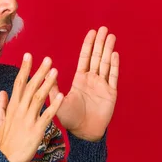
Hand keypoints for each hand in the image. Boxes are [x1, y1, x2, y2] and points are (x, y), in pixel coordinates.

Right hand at [0, 53, 63, 161]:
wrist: (6, 160)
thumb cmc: (3, 142)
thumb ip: (0, 106)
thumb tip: (2, 92)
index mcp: (12, 107)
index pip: (18, 83)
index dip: (24, 69)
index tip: (29, 55)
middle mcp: (20, 110)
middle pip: (30, 86)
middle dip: (38, 71)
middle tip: (47, 58)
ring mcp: (28, 120)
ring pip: (38, 97)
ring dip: (47, 84)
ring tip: (55, 71)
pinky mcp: (37, 130)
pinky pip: (47, 115)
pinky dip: (54, 105)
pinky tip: (61, 96)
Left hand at [49, 26, 118, 141]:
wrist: (83, 133)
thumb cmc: (69, 119)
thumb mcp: (57, 101)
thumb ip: (53, 87)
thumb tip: (47, 71)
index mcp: (80, 79)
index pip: (85, 58)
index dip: (88, 45)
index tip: (92, 32)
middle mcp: (92, 80)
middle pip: (97, 57)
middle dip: (100, 43)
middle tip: (104, 28)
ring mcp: (103, 85)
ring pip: (107, 64)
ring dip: (108, 50)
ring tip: (111, 36)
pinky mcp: (111, 93)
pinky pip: (113, 77)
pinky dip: (114, 65)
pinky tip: (115, 54)